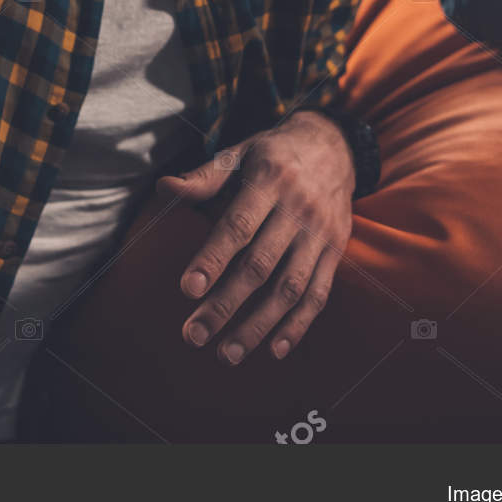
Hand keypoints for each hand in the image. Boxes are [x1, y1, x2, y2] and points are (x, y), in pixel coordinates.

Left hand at [155, 109, 353, 363]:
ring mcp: (320, 233)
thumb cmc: (274, 154)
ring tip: (227, 354)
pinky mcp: (336, 251)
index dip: (213, 259)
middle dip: (226, 304)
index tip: (187, 291)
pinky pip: (319, 293)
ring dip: (259, 325)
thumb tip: (165, 188)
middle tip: (194, 336)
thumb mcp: (240, 153)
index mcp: (270, 180)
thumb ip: (205, 177)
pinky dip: (298, 325)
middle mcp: (298, 209)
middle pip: (260, 265)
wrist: (335, 146)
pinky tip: (274, 350)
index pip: (238, 226)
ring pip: (290, 287)